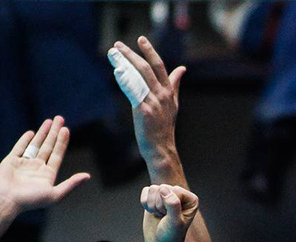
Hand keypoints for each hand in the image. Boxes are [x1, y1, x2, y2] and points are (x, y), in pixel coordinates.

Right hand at [0, 117, 90, 215]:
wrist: (6, 200)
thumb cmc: (30, 200)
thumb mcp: (54, 194)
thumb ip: (71, 184)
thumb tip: (87, 176)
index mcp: (47, 175)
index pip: (57, 155)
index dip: (62, 142)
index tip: (66, 129)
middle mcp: (36, 168)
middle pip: (48, 146)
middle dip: (54, 132)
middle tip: (60, 118)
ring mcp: (24, 164)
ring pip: (35, 144)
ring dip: (43, 133)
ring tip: (49, 120)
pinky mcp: (11, 161)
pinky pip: (20, 147)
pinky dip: (25, 140)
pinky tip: (32, 133)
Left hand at [111, 37, 185, 168]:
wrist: (161, 147)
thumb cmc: (164, 126)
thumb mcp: (173, 103)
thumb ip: (175, 84)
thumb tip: (182, 69)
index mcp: (168, 91)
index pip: (159, 66)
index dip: (150, 52)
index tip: (141, 40)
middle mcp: (162, 94)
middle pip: (147, 68)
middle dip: (133, 54)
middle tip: (119, 44)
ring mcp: (153, 102)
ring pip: (139, 76)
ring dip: (124, 63)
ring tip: (113, 54)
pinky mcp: (144, 110)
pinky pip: (133, 91)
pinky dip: (125, 80)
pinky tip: (117, 71)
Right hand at [141, 184, 199, 241]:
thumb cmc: (171, 236)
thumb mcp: (175, 222)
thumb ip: (173, 205)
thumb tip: (163, 189)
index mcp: (190, 199)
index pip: (175, 190)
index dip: (169, 204)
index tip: (171, 217)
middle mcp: (179, 194)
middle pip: (163, 188)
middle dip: (160, 205)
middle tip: (164, 217)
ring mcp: (166, 194)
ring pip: (153, 189)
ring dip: (152, 205)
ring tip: (159, 215)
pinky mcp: (154, 196)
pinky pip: (145, 191)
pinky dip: (145, 203)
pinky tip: (152, 212)